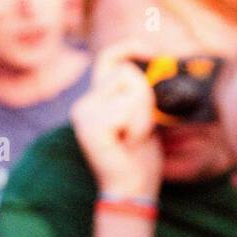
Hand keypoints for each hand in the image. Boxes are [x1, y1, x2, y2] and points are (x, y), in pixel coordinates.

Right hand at [71, 41, 162, 198]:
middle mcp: (83, 104)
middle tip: (140, 128)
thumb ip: (139, 90)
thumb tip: (153, 62)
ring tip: (134, 136)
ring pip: (131, 87)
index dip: (129, 47)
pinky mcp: (90, 125)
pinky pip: (128, 107)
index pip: (108, 58)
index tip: (150, 50)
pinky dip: (138, 125)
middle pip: (126, 71)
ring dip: (144, 112)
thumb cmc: (139, 156)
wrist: (130, 189)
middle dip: (146, 97)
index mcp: (93, 100)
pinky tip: (128, 143)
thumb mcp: (142, 116)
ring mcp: (83, 114)